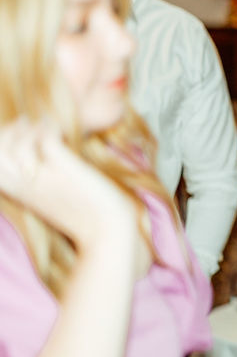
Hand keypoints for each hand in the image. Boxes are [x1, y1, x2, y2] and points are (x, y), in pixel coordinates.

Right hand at [0, 119, 137, 249]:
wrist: (106, 232)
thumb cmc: (82, 213)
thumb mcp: (48, 197)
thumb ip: (37, 180)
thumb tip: (39, 154)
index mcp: (17, 193)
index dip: (1, 144)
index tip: (15, 134)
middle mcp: (24, 186)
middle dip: (8, 132)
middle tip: (27, 124)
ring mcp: (42, 178)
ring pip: (18, 143)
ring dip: (30, 127)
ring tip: (43, 124)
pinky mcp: (64, 170)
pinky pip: (47, 139)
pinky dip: (50, 127)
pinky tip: (61, 127)